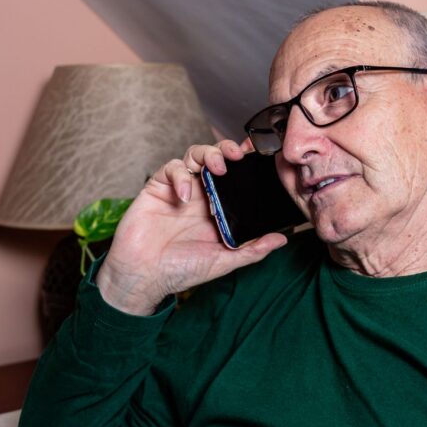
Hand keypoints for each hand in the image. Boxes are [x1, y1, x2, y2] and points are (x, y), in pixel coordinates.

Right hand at [95, 139, 288, 314]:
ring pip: (194, 155)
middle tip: (238, 155)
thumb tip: (282, 240)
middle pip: (216, 158)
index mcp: (218, 208)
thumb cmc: (181, 270)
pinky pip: (171, 169)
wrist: (144, 275)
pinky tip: (184, 195)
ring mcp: (179, 189)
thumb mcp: (223, 261)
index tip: (259, 155)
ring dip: (207, 154)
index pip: (235, 177)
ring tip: (216, 167)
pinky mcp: (157, 188)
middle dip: (227, 150)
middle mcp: (200, 195)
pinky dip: (179, 176)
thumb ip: (252, 249)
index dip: (246, 162)